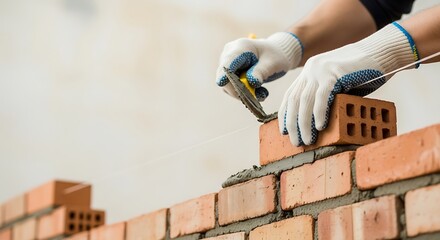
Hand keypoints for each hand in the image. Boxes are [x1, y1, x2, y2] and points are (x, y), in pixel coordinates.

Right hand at [216, 32, 302, 100]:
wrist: (276, 54)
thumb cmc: (275, 55)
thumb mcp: (273, 63)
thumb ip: (261, 71)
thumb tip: (251, 82)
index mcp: (241, 47)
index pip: (228, 63)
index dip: (224, 74)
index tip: (222, 83)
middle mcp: (230, 54)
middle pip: (225, 76)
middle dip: (239, 90)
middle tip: (258, 96)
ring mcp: (229, 64)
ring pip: (229, 85)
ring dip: (245, 93)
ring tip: (263, 93)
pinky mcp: (230, 73)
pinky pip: (233, 87)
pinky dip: (246, 92)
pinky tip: (259, 91)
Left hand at [279, 22, 418, 145]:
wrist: (382, 51)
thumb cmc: (363, 73)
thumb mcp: (338, 85)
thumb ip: (326, 97)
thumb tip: (316, 124)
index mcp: (310, 71)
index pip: (291, 95)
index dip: (285, 114)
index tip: (284, 131)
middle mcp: (311, 69)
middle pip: (294, 100)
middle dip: (292, 124)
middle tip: (295, 142)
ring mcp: (321, 69)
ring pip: (305, 100)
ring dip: (304, 123)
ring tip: (307, 140)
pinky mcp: (334, 72)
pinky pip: (322, 96)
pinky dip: (319, 113)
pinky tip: (319, 126)